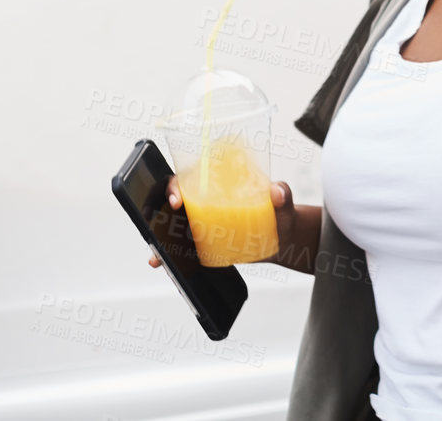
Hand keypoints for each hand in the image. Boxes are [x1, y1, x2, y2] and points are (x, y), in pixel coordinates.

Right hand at [146, 176, 296, 268]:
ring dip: (161, 241)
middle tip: (159, 232)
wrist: (284, 238)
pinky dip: (173, 256)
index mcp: (221, 183)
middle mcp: (208, 200)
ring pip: (174, 227)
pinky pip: (185, 246)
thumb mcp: (283, 201)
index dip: (176, 186)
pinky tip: (168, 265)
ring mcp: (205, 222)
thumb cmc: (281, 213)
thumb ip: (283, 193)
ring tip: (158, 258)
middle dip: (159, 215)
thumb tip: (278, 192)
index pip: (190, 177)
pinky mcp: (207, 241)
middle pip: (175, 202)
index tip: (177, 201)